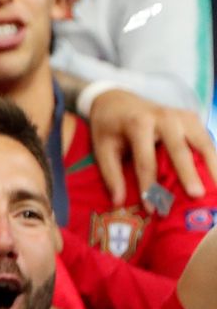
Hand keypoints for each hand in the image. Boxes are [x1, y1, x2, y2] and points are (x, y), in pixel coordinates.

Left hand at [86, 87, 216, 207]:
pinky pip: (206, 141)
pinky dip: (214, 159)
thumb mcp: (102, 146)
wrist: (117, 99)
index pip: (146, 160)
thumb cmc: (109, 126)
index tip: (153, 209)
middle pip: (179, 149)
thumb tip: (118, 202)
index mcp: (138, 123)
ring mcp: (181, 116)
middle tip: (197, 195)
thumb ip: (110, 173)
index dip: (149, 185)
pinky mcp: (192, 118)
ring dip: (213, 166)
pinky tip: (216, 177)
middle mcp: (163, 117)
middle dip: (188, 173)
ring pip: (202, 143)